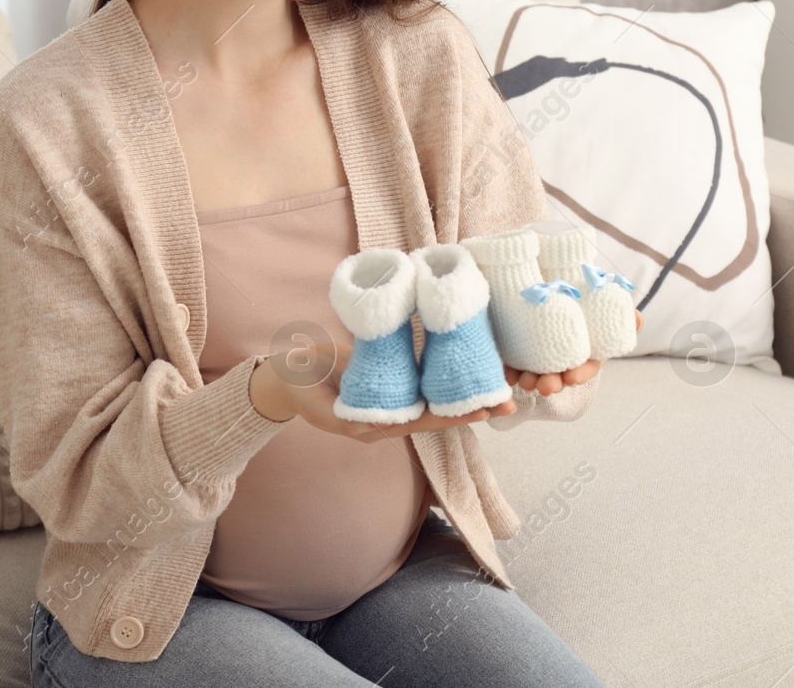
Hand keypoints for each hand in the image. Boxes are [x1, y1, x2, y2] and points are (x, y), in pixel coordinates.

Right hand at [248, 339, 515, 442]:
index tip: (483, 411)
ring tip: (502, 387)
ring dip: (467, 394)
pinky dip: (450, 379)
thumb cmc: (297, 384)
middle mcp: (390, 416)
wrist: (285, 377)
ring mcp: (392, 400)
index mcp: (375, 424)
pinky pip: (425, 383)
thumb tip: (375, 415)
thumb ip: (341, 406)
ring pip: (437, 400)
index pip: (423, 422)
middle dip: (472, 408)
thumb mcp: (314, 396)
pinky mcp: (392, 381)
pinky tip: (472, 369)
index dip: (454, 418)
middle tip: (508, 403)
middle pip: (439, 414)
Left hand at [507, 308, 641, 394]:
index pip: (584, 367)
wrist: (551, 285)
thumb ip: (622, 315)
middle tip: (544, 386)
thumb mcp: (603, 305)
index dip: (579, 374)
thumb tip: (636, 318)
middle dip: (551, 383)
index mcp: (584, 351)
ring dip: (529, 380)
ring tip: (524, 380)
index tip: (571, 377)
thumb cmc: (583, 300)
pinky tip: (507, 373)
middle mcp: (562, 358)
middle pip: (558, 375)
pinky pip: (513, 365)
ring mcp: (539, 357)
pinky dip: (509, 371)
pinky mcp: (518, 351)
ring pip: (535, 373)